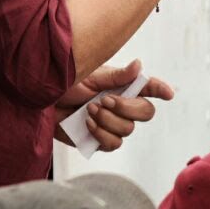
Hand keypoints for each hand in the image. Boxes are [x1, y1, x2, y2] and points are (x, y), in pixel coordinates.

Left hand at [54, 60, 174, 151]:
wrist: (40, 105)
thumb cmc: (63, 84)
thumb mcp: (88, 76)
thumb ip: (115, 76)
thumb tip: (138, 65)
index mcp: (121, 84)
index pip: (148, 87)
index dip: (160, 89)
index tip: (168, 94)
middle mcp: (121, 104)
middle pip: (146, 112)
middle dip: (127, 108)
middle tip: (103, 101)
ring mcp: (113, 123)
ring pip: (128, 129)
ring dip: (107, 120)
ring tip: (88, 110)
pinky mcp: (101, 140)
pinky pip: (113, 143)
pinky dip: (101, 134)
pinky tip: (87, 124)